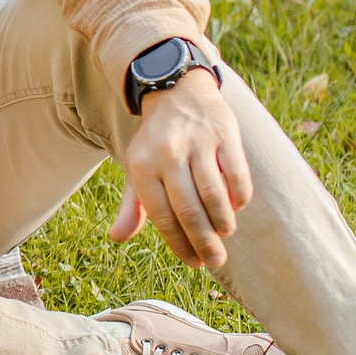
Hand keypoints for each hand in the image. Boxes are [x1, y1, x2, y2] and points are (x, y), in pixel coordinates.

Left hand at [108, 69, 252, 267]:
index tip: (193, 262)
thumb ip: (131, 205)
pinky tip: (235, 208)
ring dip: (223, 224)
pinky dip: (239, 199)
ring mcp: (198, 143)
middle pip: (189, 210)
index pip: (161, 216)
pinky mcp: (225, 134)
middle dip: (204, 243)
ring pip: (215, 196)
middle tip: (215, 262)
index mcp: (141, 165)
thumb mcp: (137, 169)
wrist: (177, 92)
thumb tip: (116, 237)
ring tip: (224, 235)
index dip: (179, 244)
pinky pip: (237, 176)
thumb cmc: (156, 143)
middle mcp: (168, 154)